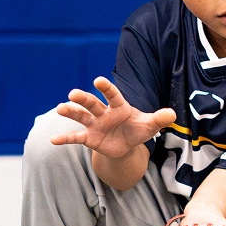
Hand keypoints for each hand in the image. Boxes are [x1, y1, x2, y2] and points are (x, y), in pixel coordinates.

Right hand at [51, 77, 175, 158]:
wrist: (127, 145)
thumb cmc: (138, 129)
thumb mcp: (150, 125)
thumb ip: (159, 119)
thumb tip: (172, 114)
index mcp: (119, 106)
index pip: (112, 95)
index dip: (106, 88)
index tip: (98, 80)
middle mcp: (104, 113)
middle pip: (92, 103)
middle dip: (83, 99)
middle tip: (73, 93)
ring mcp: (94, 124)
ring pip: (81, 116)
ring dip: (70, 112)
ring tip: (60, 108)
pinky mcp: (89, 138)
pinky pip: (75, 137)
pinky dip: (64, 138)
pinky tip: (53, 140)